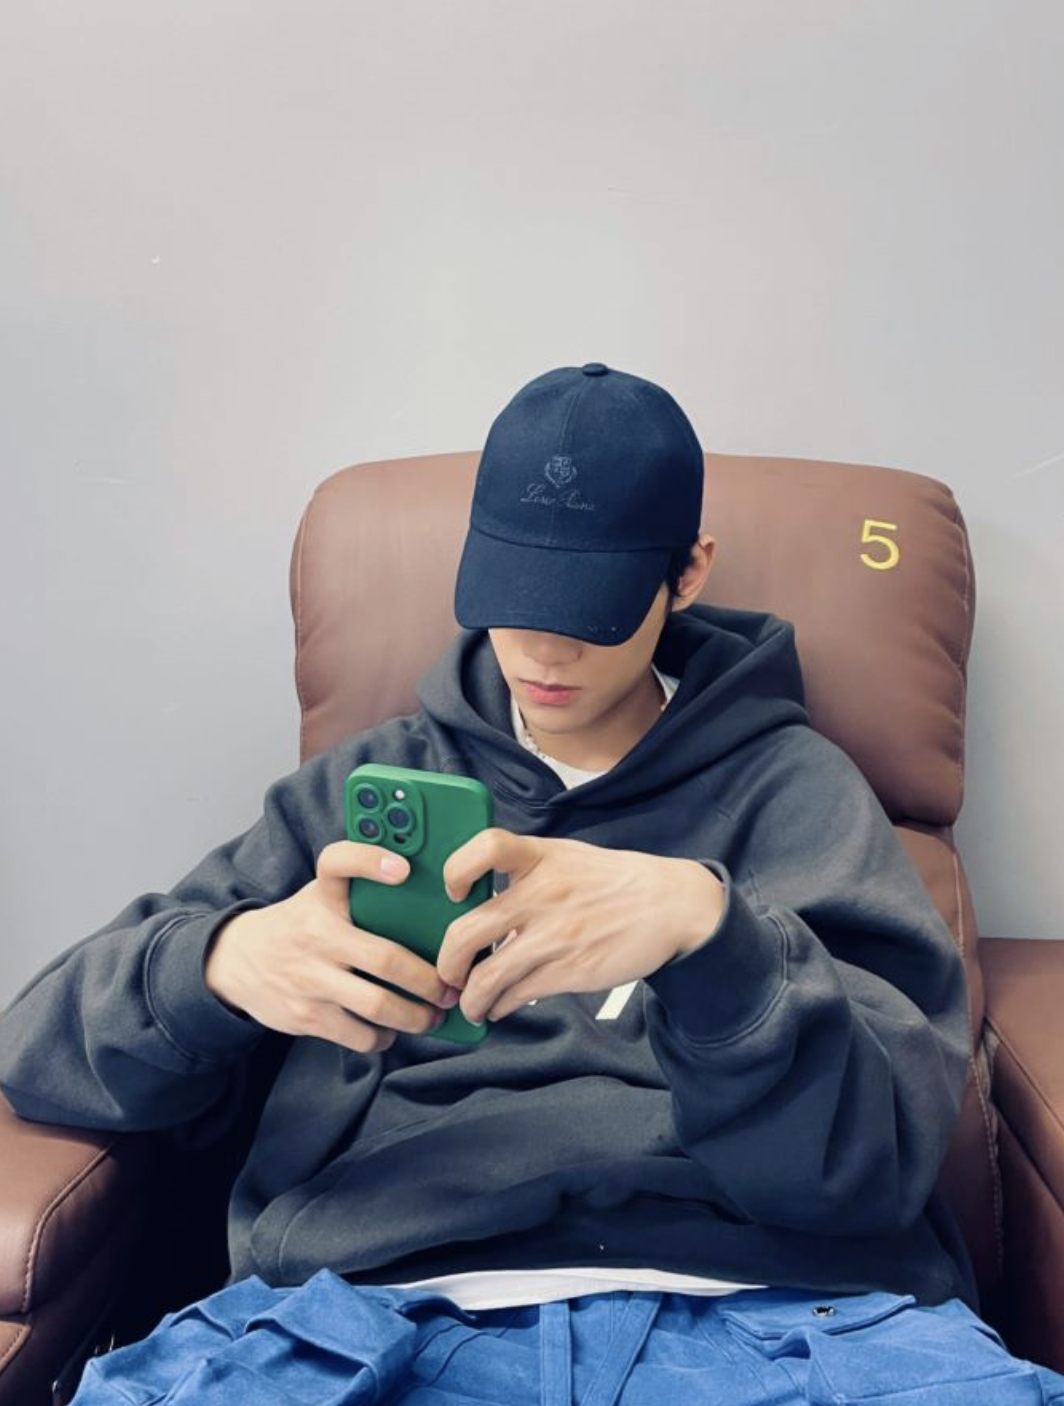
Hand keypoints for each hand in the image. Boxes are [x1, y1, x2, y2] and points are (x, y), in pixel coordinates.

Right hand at [203, 841, 460, 1053]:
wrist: (236, 959)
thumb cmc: (300, 924)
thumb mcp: (320, 897)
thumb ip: (361, 894)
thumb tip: (430, 905)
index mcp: (323, 896)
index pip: (338, 863)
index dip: (370, 862)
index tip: (403, 869)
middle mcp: (317, 933)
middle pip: (386, 958)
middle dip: (429, 980)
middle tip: (451, 988)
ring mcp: (310, 977)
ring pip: (378, 1005)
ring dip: (416, 1017)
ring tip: (432, 1016)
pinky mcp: (305, 1014)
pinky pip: (358, 1035)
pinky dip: (383, 1038)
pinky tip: (391, 1030)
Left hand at [437, 830, 724, 1024]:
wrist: (669, 905)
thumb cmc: (611, 881)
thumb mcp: (566, 857)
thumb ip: (524, 874)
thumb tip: (479, 906)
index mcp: (540, 858)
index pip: (485, 848)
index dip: (457, 870)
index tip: (453, 892)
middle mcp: (541, 895)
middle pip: (465, 932)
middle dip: (446, 964)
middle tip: (447, 974)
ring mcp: (554, 936)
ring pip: (487, 978)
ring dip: (469, 999)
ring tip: (469, 1003)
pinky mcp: (569, 971)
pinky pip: (517, 995)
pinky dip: (499, 1006)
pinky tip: (498, 1006)